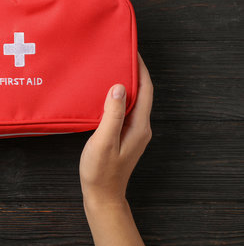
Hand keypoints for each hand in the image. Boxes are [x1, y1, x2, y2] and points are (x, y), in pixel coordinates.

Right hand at [80, 52, 153, 205]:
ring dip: (125, 84)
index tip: (131, 51)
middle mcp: (140, 126)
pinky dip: (118, 97)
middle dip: (133, 72)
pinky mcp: (124, 135)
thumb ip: (113, 114)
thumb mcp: (104, 141)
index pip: (145, 90)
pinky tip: (105, 94)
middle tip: (119, 55)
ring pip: (133, 101)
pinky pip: (125, 110)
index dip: (140, 69)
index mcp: (139, 126)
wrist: (102, 195)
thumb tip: (119, 86)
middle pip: (142, 93)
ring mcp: (133, 132)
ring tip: (111, 69)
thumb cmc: (101, 171)